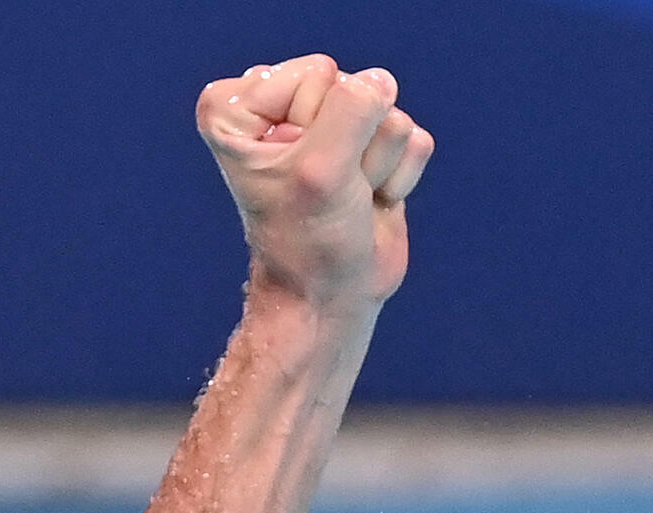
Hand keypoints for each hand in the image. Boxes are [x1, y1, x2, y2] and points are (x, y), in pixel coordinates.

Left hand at [197, 56, 434, 310]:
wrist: (332, 297)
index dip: (319, 131)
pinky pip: (413, 138)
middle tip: (330, 192)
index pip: (316, 75)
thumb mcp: (319, 170)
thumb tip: (383, 81)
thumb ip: (352, 108)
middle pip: (354, 86)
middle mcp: (282, 107)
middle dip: (353, 148)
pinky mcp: (372, 147)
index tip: (300, 177)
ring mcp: (332, 125)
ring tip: (349, 199)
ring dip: (375, 166)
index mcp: (239, 106)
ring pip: (388, 112)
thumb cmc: (307, 240)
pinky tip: (372, 202)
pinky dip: (399, 177)